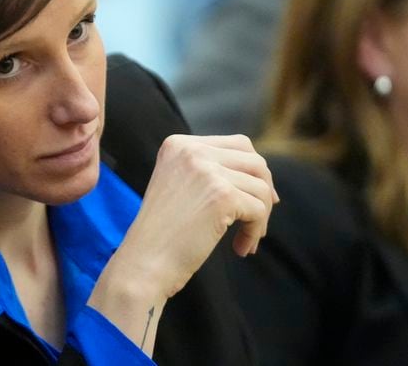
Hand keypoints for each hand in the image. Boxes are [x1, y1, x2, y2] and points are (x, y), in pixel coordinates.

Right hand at [121, 134, 275, 295]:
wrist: (143, 262)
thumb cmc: (161, 234)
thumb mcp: (178, 185)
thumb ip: (209, 171)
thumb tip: (262, 178)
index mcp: (178, 145)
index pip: (238, 144)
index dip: (253, 172)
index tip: (258, 199)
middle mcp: (192, 151)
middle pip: (255, 161)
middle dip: (264, 191)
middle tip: (258, 219)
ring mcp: (207, 171)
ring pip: (261, 187)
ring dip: (261, 216)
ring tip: (246, 240)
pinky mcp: (222, 195)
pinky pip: (258, 210)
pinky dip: (254, 232)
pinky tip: (239, 248)